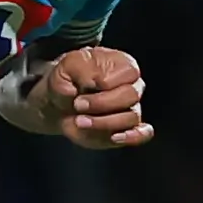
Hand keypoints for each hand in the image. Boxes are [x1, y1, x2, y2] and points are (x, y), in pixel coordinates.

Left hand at [28, 44, 152, 148]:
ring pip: (131, 117)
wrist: (60, 100)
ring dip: (104, 122)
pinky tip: (114, 137)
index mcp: (123, 64)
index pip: (128, 72)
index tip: (82, 87)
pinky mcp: (127, 130)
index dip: (105, 82)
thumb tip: (90, 81)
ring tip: (79, 121)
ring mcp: (132, 109)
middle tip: (77, 104)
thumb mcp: (66, 66)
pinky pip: (142, 134)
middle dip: (101, 103)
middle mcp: (133, 86)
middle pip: (131, 96)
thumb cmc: (68, 79)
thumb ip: (77, 69)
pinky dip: (132, 136)